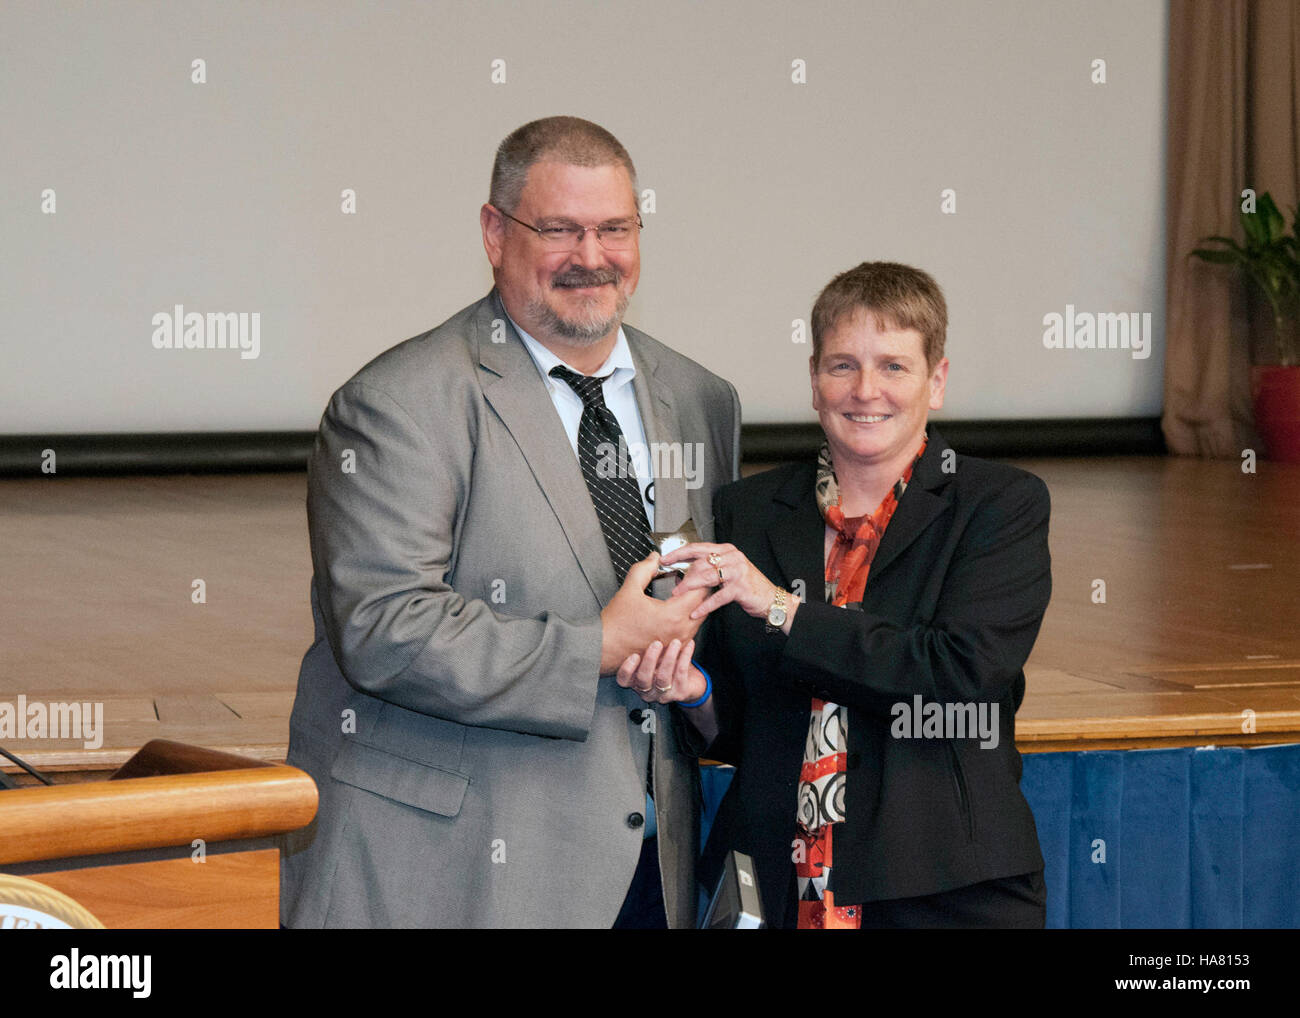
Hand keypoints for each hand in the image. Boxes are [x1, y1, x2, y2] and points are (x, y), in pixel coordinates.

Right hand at [599, 553, 708, 673]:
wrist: (603, 648)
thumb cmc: (615, 625)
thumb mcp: (629, 590)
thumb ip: (644, 569)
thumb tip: (654, 558)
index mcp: (672, 615)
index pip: (700, 592)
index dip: (697, 578)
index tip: (689, 571)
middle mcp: (680, 631)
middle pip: (704, 606)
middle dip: (698, 590)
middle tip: (687, 579)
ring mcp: (677, 642)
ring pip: (699, 619)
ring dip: (694, 605)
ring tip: (681, 593)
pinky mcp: (673, 649)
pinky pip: (690, 631)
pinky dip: (688, 618)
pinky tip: (675, 611)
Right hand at [615, 637, 706, 704]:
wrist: (691, 682)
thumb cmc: (667, 665)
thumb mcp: (654, 657)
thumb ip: (646, 646)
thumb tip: (643, 619)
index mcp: (636, 682)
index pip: (623, 680)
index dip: (627, 669)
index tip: (634, 655)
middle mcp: (647, 691)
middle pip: (643, 679)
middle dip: (650, 660)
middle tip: (657, 644)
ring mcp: (663, 695)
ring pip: (663, 678)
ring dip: (669, 658)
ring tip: (675, 642)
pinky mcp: (679, 694)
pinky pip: (681, 675)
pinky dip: (685, 657)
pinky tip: (689, 645)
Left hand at [660, 542, 795, 622]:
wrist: (770, 599)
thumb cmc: (747, 586)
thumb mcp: (728, 571)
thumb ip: (710, 567)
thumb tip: (685, 572)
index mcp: (726, 550)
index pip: (698, 547)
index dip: (679, 553)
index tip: (665, 558)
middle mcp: (732, 557)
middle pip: (700, 563)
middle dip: (684, 575)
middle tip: (674, 586)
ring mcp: (737, 571)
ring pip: (706, 576)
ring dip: (690, 587)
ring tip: (679, 595)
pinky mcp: (739, 587)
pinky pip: (717, 597)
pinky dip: (704, 606)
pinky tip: (696, 612)